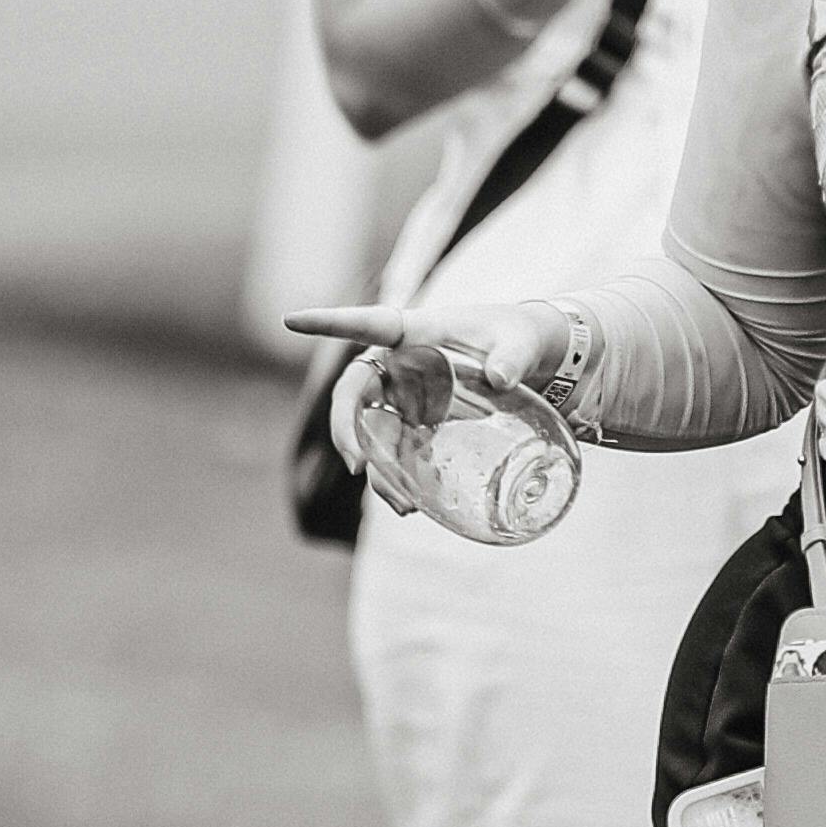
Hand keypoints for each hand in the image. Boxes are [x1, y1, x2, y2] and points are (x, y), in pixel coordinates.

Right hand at [282, 299, 574, 510]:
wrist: (535, 363)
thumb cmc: (520, 338)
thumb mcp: (522, 343)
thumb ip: (510, 357)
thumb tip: (499, 378)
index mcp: (416, 334)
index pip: (366, 325)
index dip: (328, 324)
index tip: (290, 320)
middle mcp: (400, 365)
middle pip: (353, 392)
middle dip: (346, 429)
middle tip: (356, 464)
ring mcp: (405, 396)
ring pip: (370, 431)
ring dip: (375, 468)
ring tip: (403, 504)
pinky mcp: (418, 423)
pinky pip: (394, 451)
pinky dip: (396, 478)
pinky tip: (412, 506)